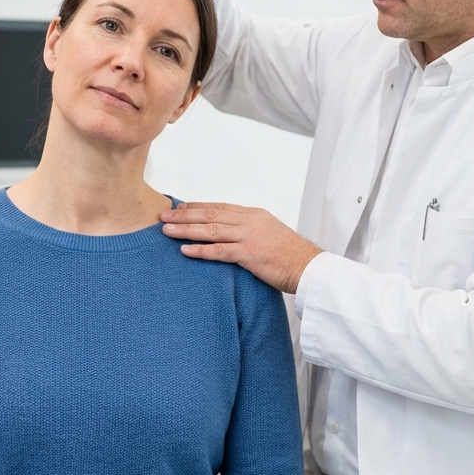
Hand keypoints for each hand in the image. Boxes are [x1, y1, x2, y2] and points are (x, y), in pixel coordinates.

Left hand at [161, 202, 322, 294]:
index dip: (196, 207)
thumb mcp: (269, 233)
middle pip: (210, 215)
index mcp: (254, 215)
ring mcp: (250, 237)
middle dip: (184, 215)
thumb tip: (230, 232)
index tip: (179, 207)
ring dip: (186, 230)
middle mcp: (250, 222)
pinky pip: (219, 251)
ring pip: (211, 231)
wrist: (309, 267)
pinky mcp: (250, 255)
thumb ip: (249, 230)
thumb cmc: (290, 255)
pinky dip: (200, 250)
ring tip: (166, 231)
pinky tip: (184, 250)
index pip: (219, 207)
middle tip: (163, 216)